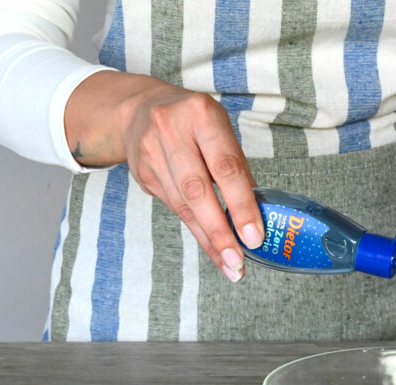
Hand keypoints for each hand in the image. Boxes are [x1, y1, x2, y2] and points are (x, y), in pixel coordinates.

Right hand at [65, 71, 262, 282]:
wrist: (139, 110)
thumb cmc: (193, 122)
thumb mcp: (219, 128)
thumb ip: (235, 165)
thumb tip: (256, 212)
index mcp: (201, 114)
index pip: (226, 166)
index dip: (241, 205)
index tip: (254, 236)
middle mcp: (172, 131)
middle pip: (198, 190)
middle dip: (220, 231)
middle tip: (237, 261)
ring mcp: (152, 152)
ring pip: (183, 205)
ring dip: (209, 239)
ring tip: (229, 264)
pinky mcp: (143, 173)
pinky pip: (173, 208)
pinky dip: (196, 230)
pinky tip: (212, 247)